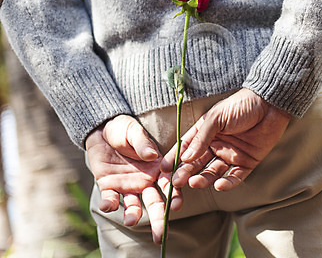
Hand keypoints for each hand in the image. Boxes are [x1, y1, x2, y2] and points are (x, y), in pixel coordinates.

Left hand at [85, 115, 182, 243]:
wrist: (102, 129)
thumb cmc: (124, 129)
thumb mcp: (134, 131)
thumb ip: (143, 143)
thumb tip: (152, 155)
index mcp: (158, 168)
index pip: (170, 185)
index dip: (174, 196)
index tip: (175, 206)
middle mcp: (145, 181)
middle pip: (155, 203)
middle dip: (159, 220)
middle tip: (161, 236)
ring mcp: (127, 186)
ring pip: (134, 206)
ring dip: (134, 215)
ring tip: (132, 221)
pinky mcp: (108, 186)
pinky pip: (110, 198)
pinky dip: (109, 203)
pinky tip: (108, 206)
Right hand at [161, 88, 290, 191]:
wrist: (270, 104)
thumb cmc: (241, 105)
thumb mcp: (216, 118)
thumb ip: (202, 138)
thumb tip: (186, 158)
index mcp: (205, 133)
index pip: (186, 148)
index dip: (174, 159)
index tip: (163, 170)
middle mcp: (216, 146)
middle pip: (197, 164)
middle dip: (186, 173)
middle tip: (176, 182)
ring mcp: (231, 155)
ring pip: (213, 172)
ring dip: (204, 179)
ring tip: (195, 182)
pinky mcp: (247, 163)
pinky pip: (235, 177)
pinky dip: (227, 182)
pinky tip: (219, 185)